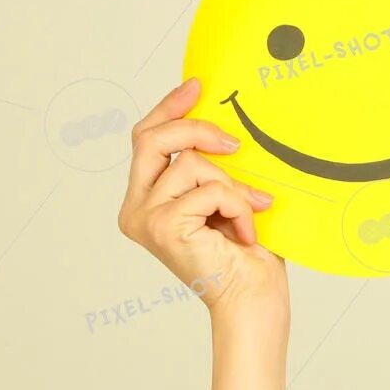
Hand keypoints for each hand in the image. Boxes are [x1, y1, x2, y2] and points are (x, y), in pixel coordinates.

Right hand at [117, 77, 287, 316]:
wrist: (253, 302)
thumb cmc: (246, 258)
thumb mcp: (227, 199)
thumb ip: (212, 168)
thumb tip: (223, 127)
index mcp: (145, 202)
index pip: (147, 140)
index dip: (169, 108)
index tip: (196, 87)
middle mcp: (136, 210)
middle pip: (152, 139)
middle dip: (196, 128)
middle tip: (234, 142)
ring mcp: (146, 218)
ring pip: (191, 164)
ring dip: (232, 187)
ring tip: (250, 214)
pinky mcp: (164, 227)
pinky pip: (210, 189)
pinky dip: (238, 205)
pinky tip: (245, 234)